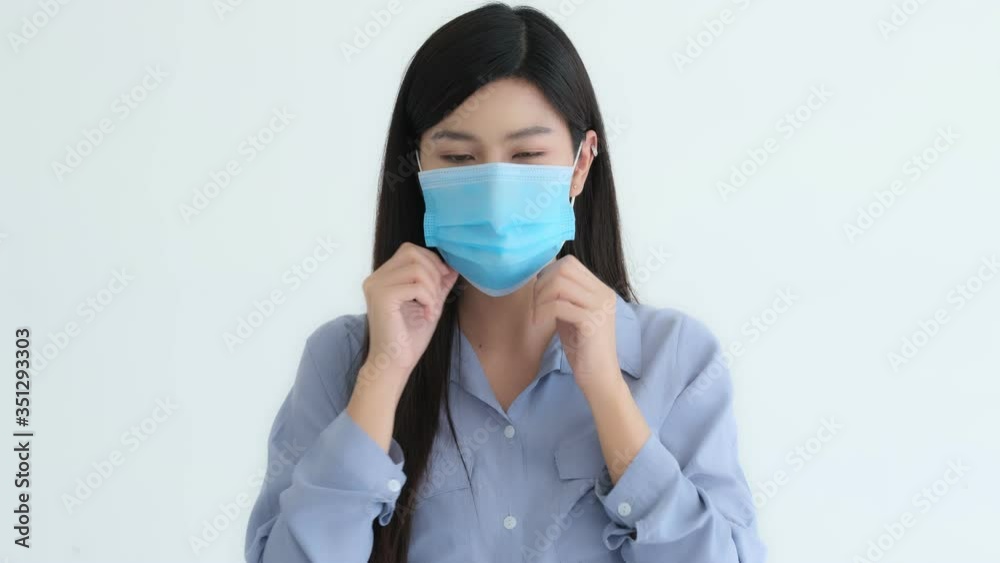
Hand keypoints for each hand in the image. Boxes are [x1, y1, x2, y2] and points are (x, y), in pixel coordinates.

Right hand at [361, 242, 457, 383]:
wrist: (395, 363)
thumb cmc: (409, 338)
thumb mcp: (430, 303)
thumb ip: (438, 284)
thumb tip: (453, 267)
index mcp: (383, 277)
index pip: (409, 250)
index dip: (431, 261)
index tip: (443, 281)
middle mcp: (375, 278)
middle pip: (412, 252)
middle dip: (434, 271)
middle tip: (437, 296)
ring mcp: (376, 286)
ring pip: (416, 268)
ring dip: (432, 288)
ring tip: (432, 308)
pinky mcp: (382, 297)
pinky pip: (415, 286)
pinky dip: (429, 299)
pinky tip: (428, 314)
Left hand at [532, 255, 619, 390]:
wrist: (600, 378)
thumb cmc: (583, 349)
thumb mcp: (572, 315)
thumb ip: (563, 296)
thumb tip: (542, 279)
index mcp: (601, 290)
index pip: (570, 263)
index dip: (548, 274)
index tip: (539, 295)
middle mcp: (604, 293)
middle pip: (564, 268)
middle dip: (542, 284)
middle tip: (536, 305)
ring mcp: (600, 306)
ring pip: (560, 284)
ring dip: (541, 299)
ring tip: (537, 316)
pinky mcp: (592, 321)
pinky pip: (559, 305)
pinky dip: (543, 312)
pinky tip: (539, 324)